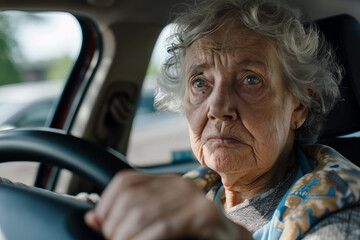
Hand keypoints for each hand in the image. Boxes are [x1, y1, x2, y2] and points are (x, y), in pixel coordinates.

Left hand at [84, 170, 251, 239]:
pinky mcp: (203, 214)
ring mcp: (192, 198)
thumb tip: (92, 219)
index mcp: (166, 182)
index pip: (125, 182)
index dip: (106, 205)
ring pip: (143, 213)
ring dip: (125, 235)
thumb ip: (126, 219)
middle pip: (130, 198)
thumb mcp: (156, 222)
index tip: (102, 226)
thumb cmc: (191, 234)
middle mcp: (178, 184)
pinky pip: (163, 227)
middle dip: (114, 226)